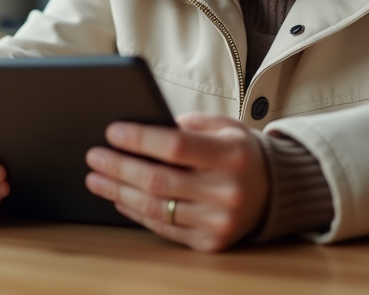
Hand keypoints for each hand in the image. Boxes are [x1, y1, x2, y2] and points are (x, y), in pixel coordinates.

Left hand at [84, 113, 268, 251]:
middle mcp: (227, 192)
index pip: (176, 146)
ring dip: (118, 192)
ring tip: (96, 177)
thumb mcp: (225, 127)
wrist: (274, 191)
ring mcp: (218, 222)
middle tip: (94, 156)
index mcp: (231, 156)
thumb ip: (189, 124)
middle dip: (119, 167)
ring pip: (156, 208)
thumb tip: (144, 125)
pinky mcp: (210, 243)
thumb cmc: (241, 153)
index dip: (140, 139)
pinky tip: (119, 197)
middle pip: (159, 180)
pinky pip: (164, 228)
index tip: (112, 132)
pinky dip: (136, 212)